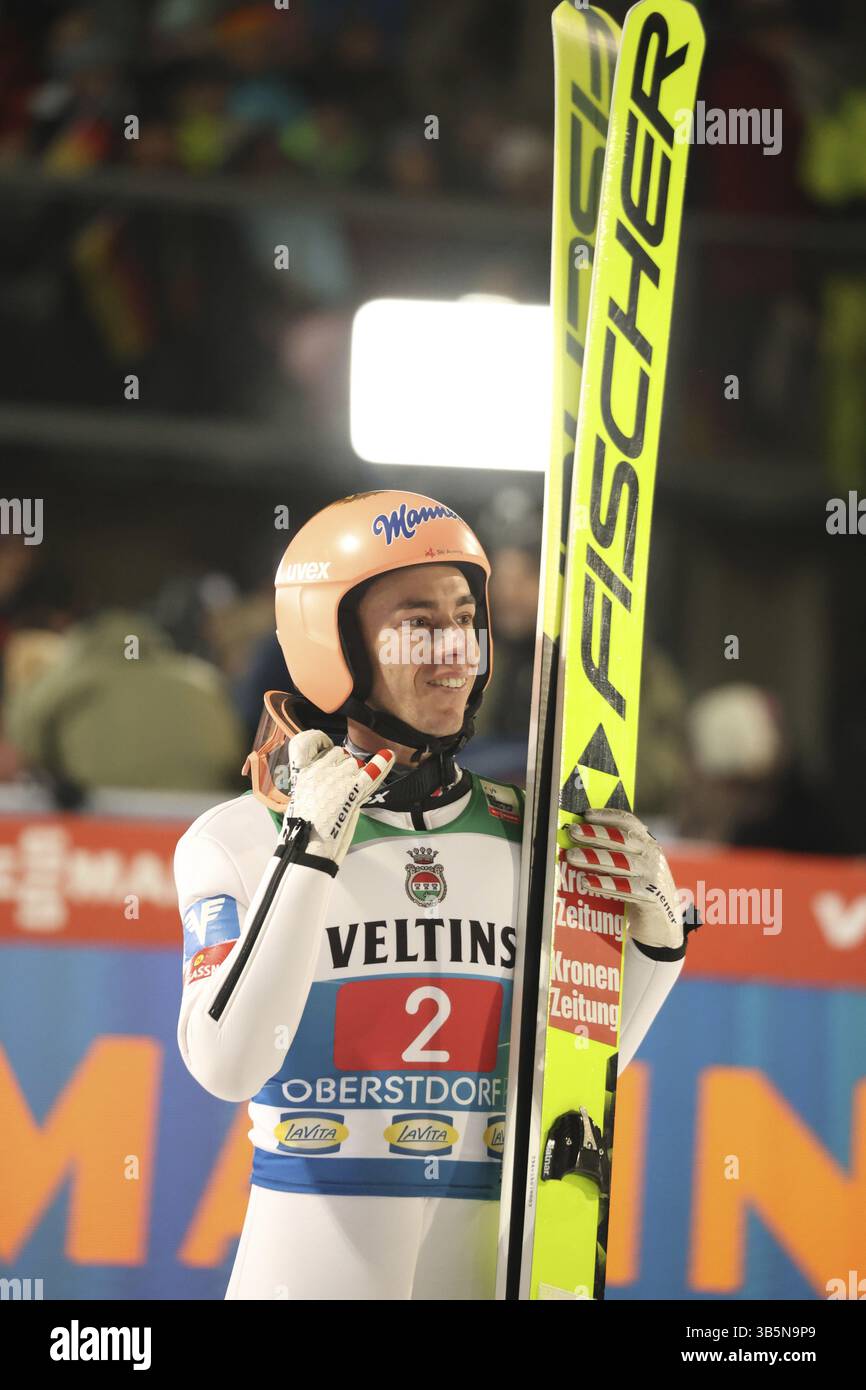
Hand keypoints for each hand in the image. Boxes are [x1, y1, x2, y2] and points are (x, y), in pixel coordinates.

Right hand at [285, 730, 393, 867]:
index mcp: (301, 773)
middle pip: (337, 753)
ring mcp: (337, 779)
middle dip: (341, 764)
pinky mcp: (352, 790)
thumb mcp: (300, 798)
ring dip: (355, 773)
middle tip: (339, 784)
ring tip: (349, 793)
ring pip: (354, 763)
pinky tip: (387, 756)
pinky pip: (370, 772)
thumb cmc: (303, 828)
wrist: (307, 846)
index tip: (323, 744)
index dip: (316, 740)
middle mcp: (318, 770)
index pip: (304, 742)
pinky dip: (381, 764)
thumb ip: (312, 781)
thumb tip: (328, 773)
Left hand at [564, 807, 682, 950]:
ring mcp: (654, 875)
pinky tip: (587, 882)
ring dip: (595, 858)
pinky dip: (605, 884)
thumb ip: (613, 855)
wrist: (662, 927)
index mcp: (647, 844)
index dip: (608, 816)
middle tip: (573, 832)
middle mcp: (653, 855)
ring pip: (622, 861)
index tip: (586, 815)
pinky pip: (627, 887)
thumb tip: (579, 842)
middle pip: (622, 839)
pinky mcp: (653, 896)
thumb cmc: (638, 894)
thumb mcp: (629, 870)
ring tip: (573, 857)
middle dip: (595, 834)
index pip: (628, 822)